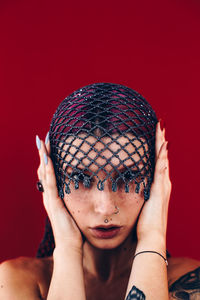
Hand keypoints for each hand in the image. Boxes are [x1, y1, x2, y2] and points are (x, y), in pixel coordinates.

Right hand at [36, 134, 82, 252]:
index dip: (48, 158)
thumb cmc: (74, 227)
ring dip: (43, 157)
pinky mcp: (54, 203)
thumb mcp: (74, 208)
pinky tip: (47, 159)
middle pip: (43, 169)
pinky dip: (48, 170)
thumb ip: (74, 198)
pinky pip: (50, 183)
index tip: (50, 144)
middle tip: (43, 138)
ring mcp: (50, 198)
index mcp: (54, 195)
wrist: (70, 244)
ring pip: (44, 173)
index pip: (49, 172)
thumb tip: (84, 189)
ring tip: (42, 142)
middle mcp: (49, 195)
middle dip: (44, 153)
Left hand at [136, 121, 171, 242]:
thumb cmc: (144, 224)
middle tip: (160, 127)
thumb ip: (136, 198)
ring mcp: (162, 186)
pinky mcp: (160, 190)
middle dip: (160, 142)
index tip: (153, 138)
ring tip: (161, 129)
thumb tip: (127, 193)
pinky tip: (162, 144)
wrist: (151, 237)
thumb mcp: (141, 207)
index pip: (157, 164)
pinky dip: (162, 156)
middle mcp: (162, 184)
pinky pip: (161, 169)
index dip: (156, 151)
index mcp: (157, 188)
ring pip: (163, 159)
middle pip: (162, 158)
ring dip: (162, 144)